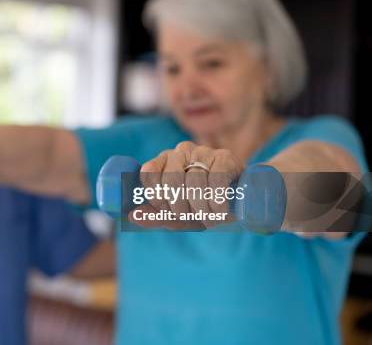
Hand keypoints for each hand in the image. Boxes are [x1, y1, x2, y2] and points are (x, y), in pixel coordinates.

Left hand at [129, 141, 243, 230]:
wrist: (239, 198)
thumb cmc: (202, 205)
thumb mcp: (178, 215)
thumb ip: (155, 216)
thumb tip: (132, 216)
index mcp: (163, 161)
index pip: (149, 174)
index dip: (157, 198)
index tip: (168, 211)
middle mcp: (181, 151)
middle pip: (171, 181)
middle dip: (180, 207)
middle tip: (191, 218)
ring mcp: (203, 151)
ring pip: (194, 181)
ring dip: (202, 209)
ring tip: (209, 218)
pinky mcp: (225, 156)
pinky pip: (216, 179)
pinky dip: (216, 201)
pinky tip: (219, 211)